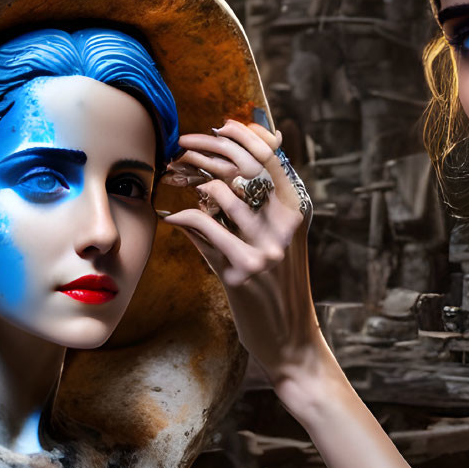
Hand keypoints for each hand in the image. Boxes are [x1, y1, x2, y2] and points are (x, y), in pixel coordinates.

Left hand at [161, 117, 328, 385]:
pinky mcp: (241, 272)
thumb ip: (269, 206)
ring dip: (190, 178)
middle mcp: (285, 226)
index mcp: (298, 211)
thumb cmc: (281, 288)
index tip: (218, 126)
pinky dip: (181, 218)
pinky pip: (203, 229)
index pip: (271, 156)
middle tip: (183, 145)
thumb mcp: (285, 242)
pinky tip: (170, 218)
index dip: (242, 134)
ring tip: (173, 176)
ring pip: (221, 193)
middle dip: (208, 147)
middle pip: (244, 166)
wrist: (291, 341)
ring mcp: (265, 249)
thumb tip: (249, 164)